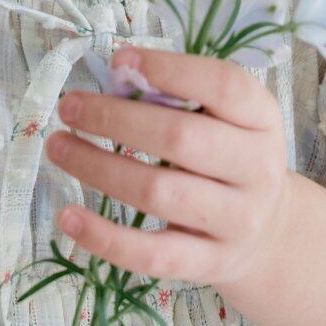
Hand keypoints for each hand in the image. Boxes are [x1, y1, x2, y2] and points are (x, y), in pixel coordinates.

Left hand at [44, 43, 290, 289]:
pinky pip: (151, 255)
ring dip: (98, 167)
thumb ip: (180, 98)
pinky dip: (105, 237)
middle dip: (115, 119)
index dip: (169, 69)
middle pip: (181, 139)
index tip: (117, 60)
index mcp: (261, 119)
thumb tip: (115, 79)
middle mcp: (257, 169)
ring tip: (58, 147)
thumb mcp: (226, 119)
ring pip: (158, 192)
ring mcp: (236, 221)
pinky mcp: (209, 264)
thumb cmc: (230, 159)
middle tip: (69, 107)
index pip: (224, 86)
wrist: (268, 234)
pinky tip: (68, 216)